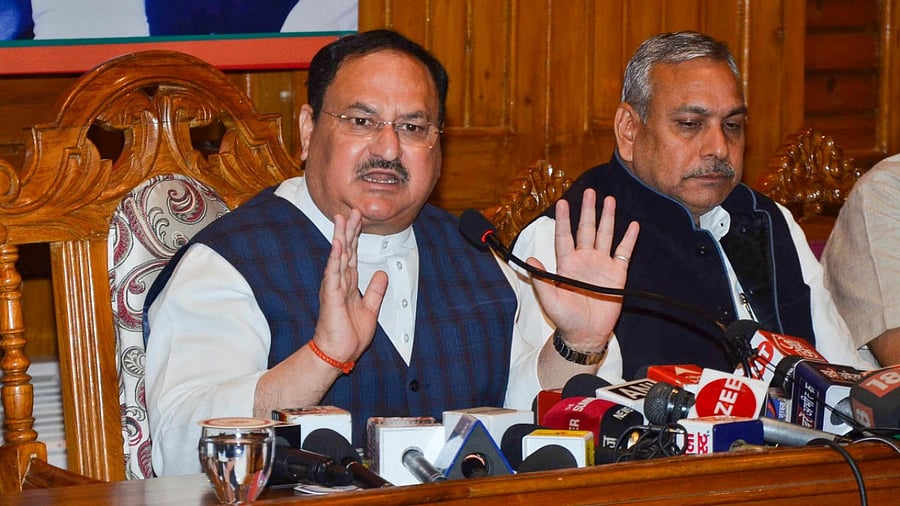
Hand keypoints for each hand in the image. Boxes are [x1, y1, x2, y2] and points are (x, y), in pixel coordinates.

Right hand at [312, 209, 387, 362]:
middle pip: (345, 250)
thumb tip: (382, 274)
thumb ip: (375, 291)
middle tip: (352, 211)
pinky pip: (333, 273)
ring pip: (338, 256)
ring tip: (342, 219)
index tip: (358, 219)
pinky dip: (335, 258)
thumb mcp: (370, 309)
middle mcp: (340, 282)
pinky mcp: (331, 295)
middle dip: (348, 230)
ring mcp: (334, 287)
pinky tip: (337, 244)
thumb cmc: (349, 335)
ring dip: (340, 237)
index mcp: (349, 284)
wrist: (338, 354)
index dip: (355, 237)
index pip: (352, 255)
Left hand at [527, 189, 637, 350]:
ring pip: (605, 236)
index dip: (563, 219)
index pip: (564, 236)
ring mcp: (601, 265)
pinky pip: (623, 252)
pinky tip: (633, 225)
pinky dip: (629, 239)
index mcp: (566, 263)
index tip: (562, 202)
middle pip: (586, 229)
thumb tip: (531, 259)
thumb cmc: (565, 318)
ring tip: (609, 200)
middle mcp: (584, 259)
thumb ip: (541, 279)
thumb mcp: (549, 300)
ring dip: (607, 218)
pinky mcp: (617, 273)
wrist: (586, 333)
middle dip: (588, 211)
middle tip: (590, 192)